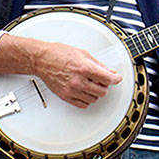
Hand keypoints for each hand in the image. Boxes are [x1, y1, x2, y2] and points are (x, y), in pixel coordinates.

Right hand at [0, 34, 120, 108]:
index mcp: (84, 68)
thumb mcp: (83, 53)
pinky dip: (87, 99)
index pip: (107, 79)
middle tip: (101, 80)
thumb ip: (98, 64)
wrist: (42, 60)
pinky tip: (84, 91)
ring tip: (90, 84)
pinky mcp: (65, 96)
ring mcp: (71, 90)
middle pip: (102, 91)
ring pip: (94, 99)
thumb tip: (110, 72)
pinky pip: (83, 104)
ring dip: (95, 92)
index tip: (117, 79)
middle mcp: (78, 80)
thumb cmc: (59, 53)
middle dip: (104, 85)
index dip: (115, 79)